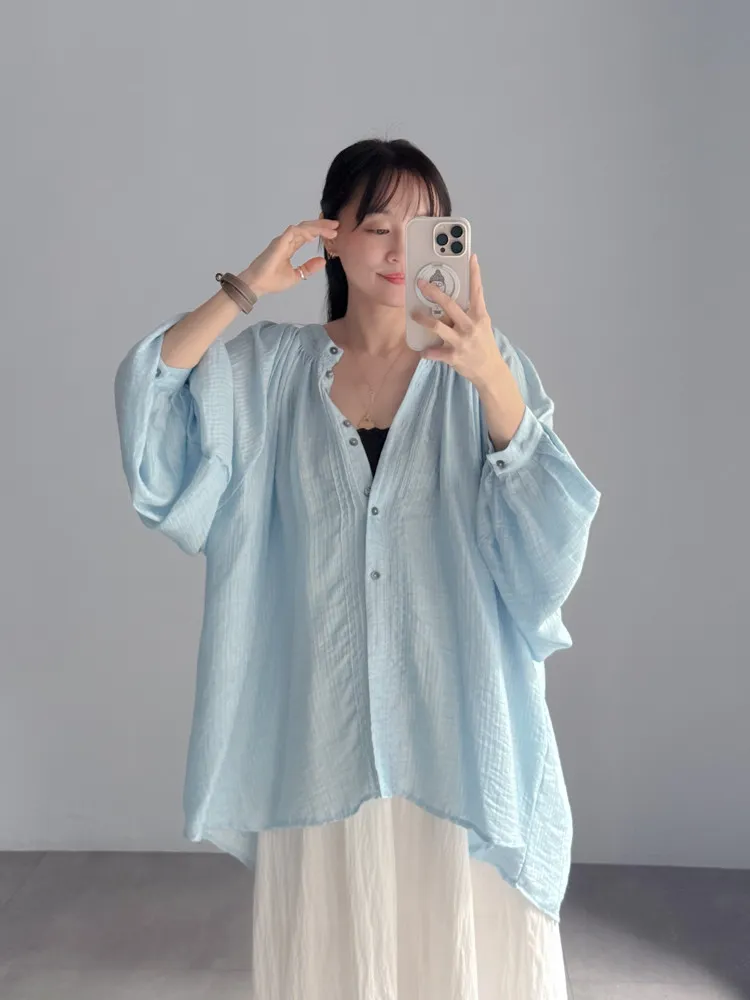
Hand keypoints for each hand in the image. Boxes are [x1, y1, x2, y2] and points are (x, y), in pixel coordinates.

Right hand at [240, 219, 338, 296]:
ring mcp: (282, 240)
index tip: (333, 233)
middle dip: (321, 225)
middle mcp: (286, 241)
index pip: (306, 235)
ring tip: (331, 230)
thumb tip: (323, 261)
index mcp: (289, 247)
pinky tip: (315, 235)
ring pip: (302, 227)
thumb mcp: (296, 275)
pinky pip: (294, 231)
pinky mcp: (279, 242)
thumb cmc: (272, 281)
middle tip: (336, 225)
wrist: (257, 285)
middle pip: (306, 228)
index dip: (319, 232)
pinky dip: (305, 232)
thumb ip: (308, 268)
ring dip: (317, 227)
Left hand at [411, 253, 504, 387]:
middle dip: (434, 293)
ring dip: (423, 320)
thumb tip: (452, 300)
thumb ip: (470, 312)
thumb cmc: (484, 345)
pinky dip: (427, 351)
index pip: (477, 291)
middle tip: (421, 283)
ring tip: (414, 314)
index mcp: (479, 316)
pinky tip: (423, 350)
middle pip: (450, 305)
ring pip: (438, 327)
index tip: (471, 257)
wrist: (490, 371)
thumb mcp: (482, 325)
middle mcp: (470, 326)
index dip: (474, 273)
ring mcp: (462, 341)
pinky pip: (434, 352)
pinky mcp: (454, 356)